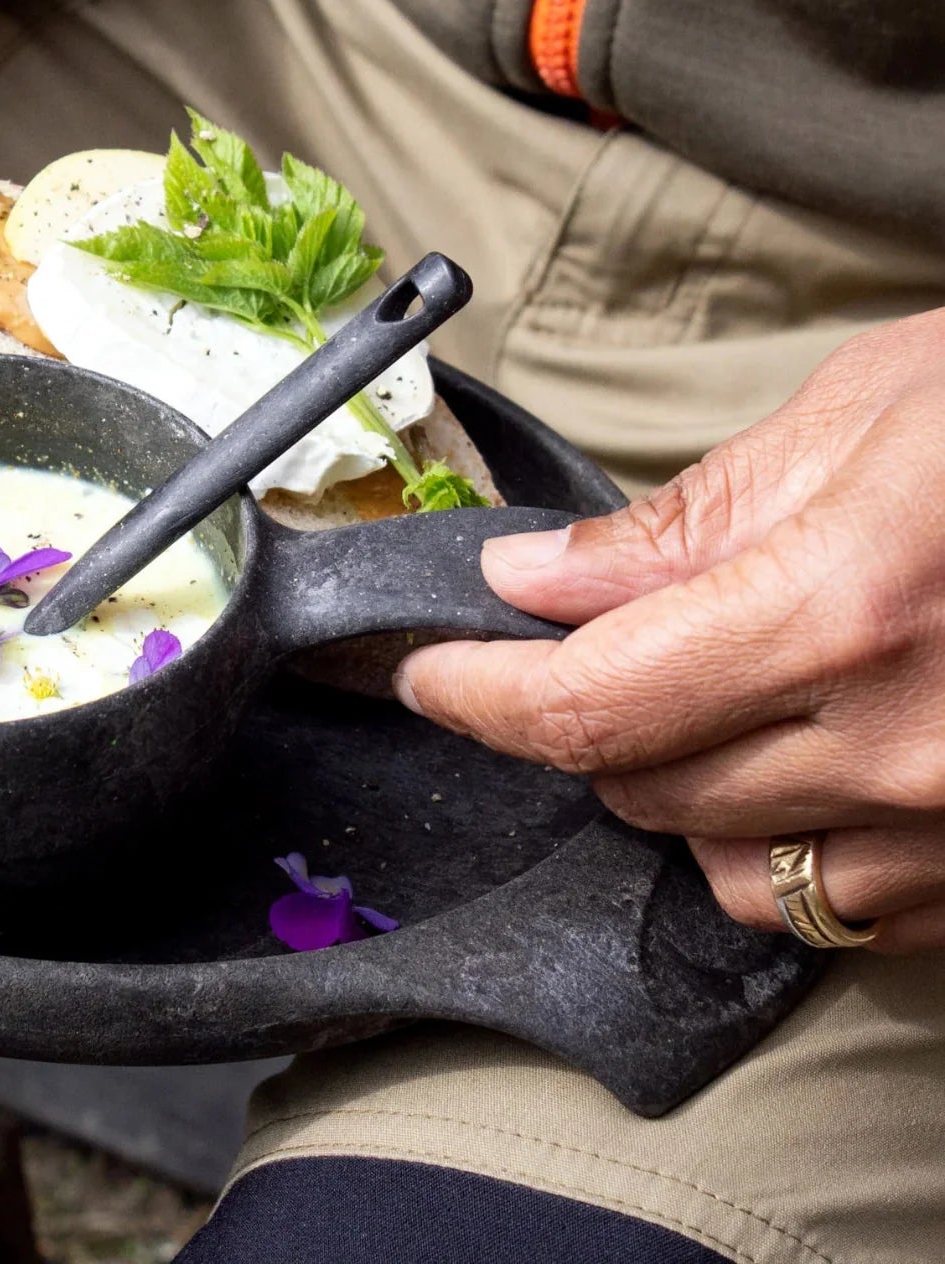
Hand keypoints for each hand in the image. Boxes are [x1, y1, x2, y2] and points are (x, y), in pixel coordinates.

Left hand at [395, 310, 944, 952]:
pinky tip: (798, 754)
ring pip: (718, 861)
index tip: (422, 667)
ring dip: (668, 781)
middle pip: (633, 783)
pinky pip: (827, 903)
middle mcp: (902, 746)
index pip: (582, 700)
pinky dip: (770, 838)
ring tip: (703, 691)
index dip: (471, 693)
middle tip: (571, 641)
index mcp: (842, 606)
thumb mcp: (861, 416)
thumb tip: (533, 583)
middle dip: (567, 715)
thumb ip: (681, 522)